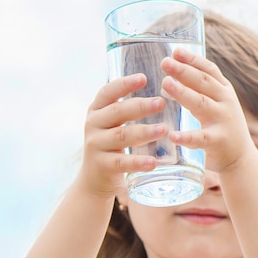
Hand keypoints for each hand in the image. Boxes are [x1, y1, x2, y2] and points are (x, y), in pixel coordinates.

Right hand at [78, 73, 166, 198]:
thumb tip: (164, 90)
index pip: (108, 92)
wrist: (95, 180)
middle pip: (117, 112)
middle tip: (161, 102)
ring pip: (121, 136)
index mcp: (97, 110)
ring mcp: (95, 145)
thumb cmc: (112, 145)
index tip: (143, 78)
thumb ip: (128, 109)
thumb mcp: (113, 124)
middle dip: (140, 106)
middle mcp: (93, 125)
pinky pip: (121, 162)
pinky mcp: (102, 166)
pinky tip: (153, 162)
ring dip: (144, 132)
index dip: (124, 84)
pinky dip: (138, 162)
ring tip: (164, 130)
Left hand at [161, 48, 255, 173]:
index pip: (209, 70)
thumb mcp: (213, 104)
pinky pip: (200, 138)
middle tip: (165, 62)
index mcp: (224, 90)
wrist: (240, 158)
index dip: (193, 59)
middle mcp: (225, 102)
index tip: (176, 51)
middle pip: (203, 82)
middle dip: (183, 70)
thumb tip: (168, 77)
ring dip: (183, 93)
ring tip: (165, 84)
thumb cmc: (220, 127)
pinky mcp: (218, 141)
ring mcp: (223, 121)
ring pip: (201, 104)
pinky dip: (186, 137)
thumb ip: (196, 91)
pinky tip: (172, 135)